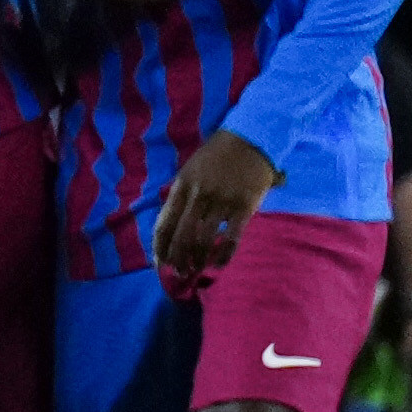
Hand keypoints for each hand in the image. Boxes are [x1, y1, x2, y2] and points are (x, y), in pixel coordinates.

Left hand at [152, 130, 278, 289]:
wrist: (252, 138)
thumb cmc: (219, 155)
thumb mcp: (190, 170)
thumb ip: (182, 195)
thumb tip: (172, 224)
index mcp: (182, 187)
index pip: (164, 223)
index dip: (160, 247)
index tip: (159, 263)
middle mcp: (198, 196)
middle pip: (181, 236)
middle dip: (177, 259)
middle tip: (179, 273)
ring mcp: (221, 202)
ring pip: (203, 239)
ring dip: (197, 260)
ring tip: (196, 271)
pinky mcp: (244, 207)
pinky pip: (231, 237)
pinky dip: (223, 255)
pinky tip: (219, 265)